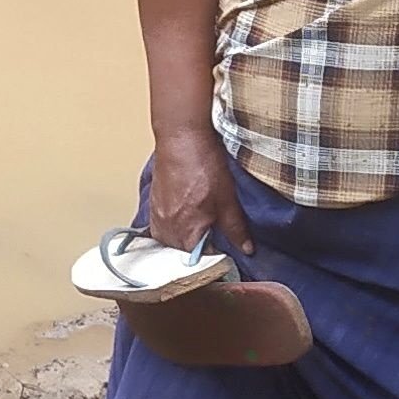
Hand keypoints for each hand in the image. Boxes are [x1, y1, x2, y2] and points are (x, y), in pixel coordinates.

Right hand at [146, 130, 255, 256]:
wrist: (181, 138)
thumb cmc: (203, 165)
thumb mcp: (227, 199)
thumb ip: (235, 229)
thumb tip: (246, 249)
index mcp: (186, 232)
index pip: (200, 260)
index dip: (215, 256)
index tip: (225, 249)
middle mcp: (166, 229)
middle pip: (181, 254)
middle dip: (197, 249)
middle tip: (214, 236)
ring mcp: (156, 216)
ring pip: (168, 241)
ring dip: (182, 239)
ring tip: (198, 227)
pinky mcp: (152, 204)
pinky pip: (160, 227)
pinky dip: (172, 227)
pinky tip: (184, 216)